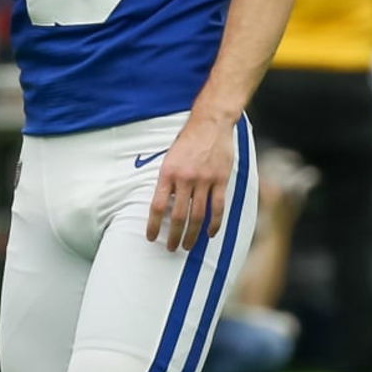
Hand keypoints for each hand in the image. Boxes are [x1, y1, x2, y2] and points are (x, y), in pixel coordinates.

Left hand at [147, 115, 234, 252]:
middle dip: (174, 236)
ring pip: (198, 215)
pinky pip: (218, 207)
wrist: (210, 123)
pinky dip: (214, 223)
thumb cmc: (187, 140)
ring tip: (188, 246)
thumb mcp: (169, 157)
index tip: (151, 237)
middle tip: (171, 248)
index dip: (153, 224)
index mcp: (168, 173)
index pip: (157, 205)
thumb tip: (162, 205)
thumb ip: (167, 180)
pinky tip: (210, 234)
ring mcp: (204, 180)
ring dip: (192, 234)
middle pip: (178, 216)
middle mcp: (185, 178)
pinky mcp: (220, 180)